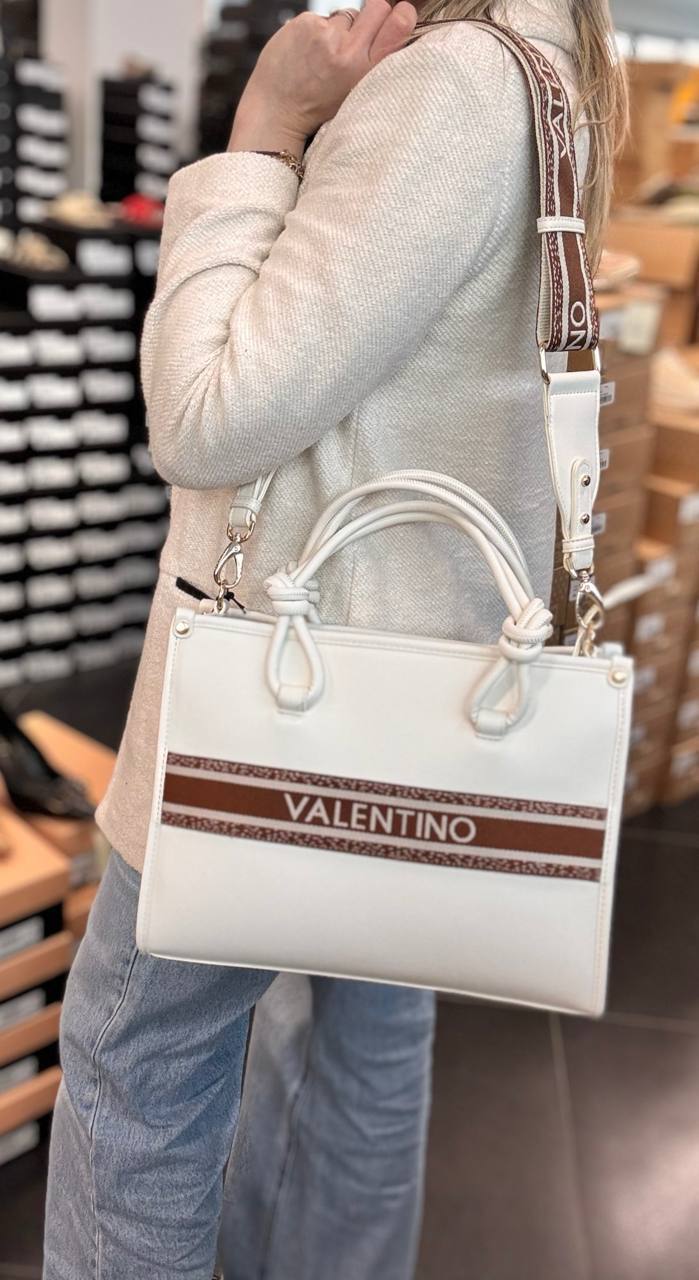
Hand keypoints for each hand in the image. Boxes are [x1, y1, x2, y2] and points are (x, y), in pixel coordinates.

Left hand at [229, 0, 418, 156]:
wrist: (276, 112)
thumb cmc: (318, 107)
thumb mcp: (356, 92)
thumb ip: (374, 60)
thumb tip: (393, 21)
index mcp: (365, 70)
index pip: (399, 23)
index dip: (402, 14)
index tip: (400, 16)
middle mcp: (348, 49)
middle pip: (377, 6)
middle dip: (374, 15)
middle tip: (357, 38)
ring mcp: (325, 33)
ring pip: (346, 15)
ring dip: (340, 30)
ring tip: (324, 56)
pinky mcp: (304, 22)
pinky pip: (321, 19)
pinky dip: (316, 32)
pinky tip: (306, 53)